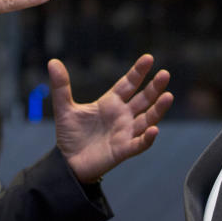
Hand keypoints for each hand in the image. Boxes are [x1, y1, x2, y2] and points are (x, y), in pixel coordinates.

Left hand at [49, 54, 172, 182]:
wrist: (67, 162)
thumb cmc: (70, 135)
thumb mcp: (64, 108)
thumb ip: (61, 86)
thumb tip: (53, 61)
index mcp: (110, 103)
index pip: (128, 84)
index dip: (138, 72)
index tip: (149, 58)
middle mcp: (122, 116)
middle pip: (143, 99)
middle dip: (154, 87)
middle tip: (165, 74)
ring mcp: (125, 133)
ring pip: (147, 119)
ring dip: (158, 109)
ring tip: (168, 96)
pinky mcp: (123, 150)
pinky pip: (139, 144)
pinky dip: (147, 138)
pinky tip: (154, 129)